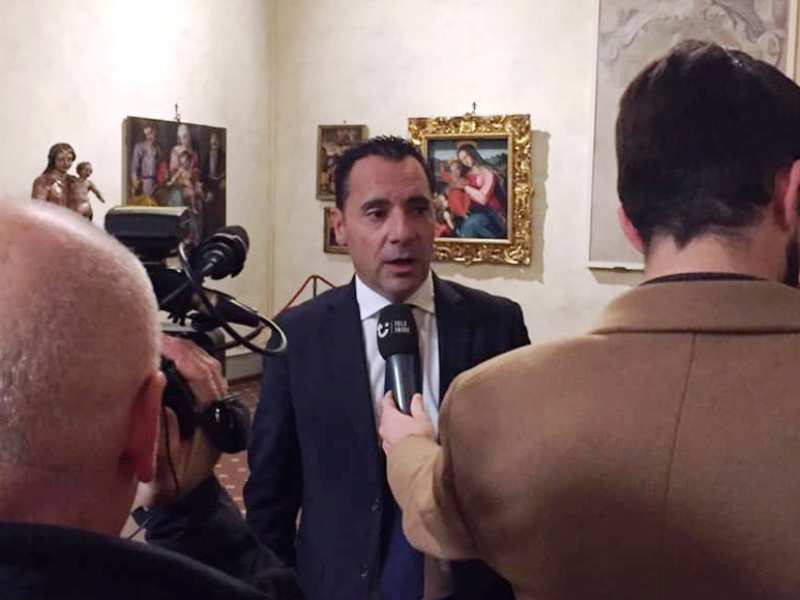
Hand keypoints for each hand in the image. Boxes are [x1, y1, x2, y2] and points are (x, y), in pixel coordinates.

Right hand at [133, 336, 226, 507]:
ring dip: (189, 351)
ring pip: (210, 368)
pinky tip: (172, 352)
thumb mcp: (163, 469)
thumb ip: (162, 438)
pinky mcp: (209, 404)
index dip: (184, 359)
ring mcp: (216, 406)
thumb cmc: (172, 484)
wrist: (184, 497)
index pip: (203, 381)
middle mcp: (219, 410)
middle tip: (158, 336)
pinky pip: (205, 375)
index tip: (163, 345)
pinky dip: (190, 360)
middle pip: (209, 368)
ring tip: (163, 340)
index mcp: (211, 423)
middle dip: (185, 348)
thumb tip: (160, 400)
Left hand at [378, 392, 434, 453]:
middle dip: (393, 415)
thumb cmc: (417, 440)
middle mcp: (384, 430)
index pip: (386, 403)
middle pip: (386, 418)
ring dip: (394, 430)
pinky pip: (391, 444)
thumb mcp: (422, 418)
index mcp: (390, 417)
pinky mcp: (389, 454)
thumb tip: (416, 398)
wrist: (416, 462)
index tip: (390, 395)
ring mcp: (385, 443)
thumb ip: (417, 406)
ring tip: (407, 430)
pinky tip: (406, 443)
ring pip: (387, 432)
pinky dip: (396, 441)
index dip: (389, 397)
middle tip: (403, 413)